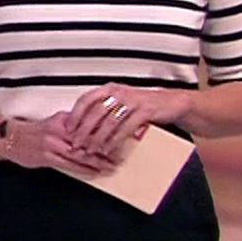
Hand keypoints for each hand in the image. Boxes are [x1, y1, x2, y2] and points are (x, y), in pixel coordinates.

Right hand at [1, 112, 114, 175]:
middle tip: (119, 157)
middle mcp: (58, 129)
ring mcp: (52, 143)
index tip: (118, 140)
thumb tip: (96, 129)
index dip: (105, 134)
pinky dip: (83, 169)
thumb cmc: (35, 133)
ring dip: (97, 162)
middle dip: (105, 150)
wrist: (11, 139)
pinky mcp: (46, 156)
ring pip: (80, 153)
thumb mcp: (55, 123)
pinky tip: (93, 172)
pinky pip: (69, 164)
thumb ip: (74, 125)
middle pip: (87, 140)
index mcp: (63, 119)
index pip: (89, 126)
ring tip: (110, 167)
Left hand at [66, 84, 193, 160]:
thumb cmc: (144, 106)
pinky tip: (110, 150)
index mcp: (110, 89)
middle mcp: (119, 92)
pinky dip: (116, 141)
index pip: (86, 99)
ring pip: (109, 122)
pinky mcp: (145, 111)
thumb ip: (105, 110)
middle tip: (76, 145)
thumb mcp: (122, 103)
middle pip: (95, 112)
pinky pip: (125, 128)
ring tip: (91, 151)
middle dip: (84, 131)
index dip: (75, 114)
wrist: (174, 103)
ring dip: (98, 139)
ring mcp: (132, 101)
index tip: (67, 129)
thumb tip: (82, 126)